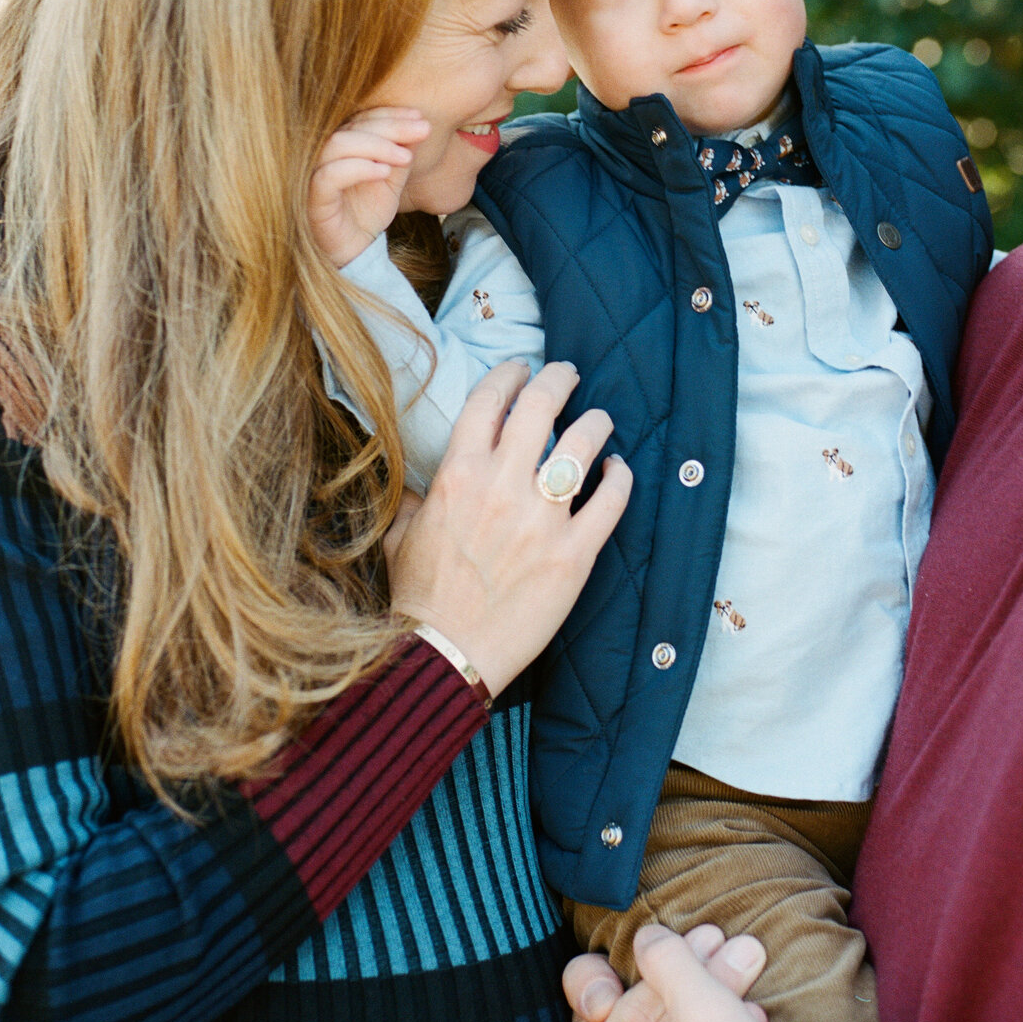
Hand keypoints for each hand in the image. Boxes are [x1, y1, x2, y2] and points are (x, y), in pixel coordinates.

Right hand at [308, 107, 429, 267]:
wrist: (355, 251)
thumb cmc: (367, 213)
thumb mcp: (391, 181)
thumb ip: (401, 155)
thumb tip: (419, 125)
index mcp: (342, 145)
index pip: (362, 118)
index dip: (390, 114)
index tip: (420, 118)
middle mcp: (323, 154)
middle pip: (352, 126)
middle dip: (391, 126)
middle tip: (423, 129)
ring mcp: (313, 173)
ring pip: (338, 144)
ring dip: (377, 146)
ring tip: (405, 157)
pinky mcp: (312, 197)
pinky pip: (329, 175)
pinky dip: (358, 168)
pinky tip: (384, 172)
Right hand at [385, 359, 631, 696]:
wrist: (445, 654)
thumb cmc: (419, 598)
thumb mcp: (402, 535)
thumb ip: (419, 499)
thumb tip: (430, 484)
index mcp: (457, 475)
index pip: (490, 400)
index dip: (509, 374)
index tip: (521, 368)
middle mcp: (501, 486)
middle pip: (542, 405)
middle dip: (559, 378)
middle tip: (568, 374)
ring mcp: (542, 519)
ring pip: (583, 443)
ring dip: (596, 422)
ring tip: (600, 419)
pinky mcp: (574, 554)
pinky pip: (611, 501)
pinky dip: (620, 477)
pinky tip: (618, 470)